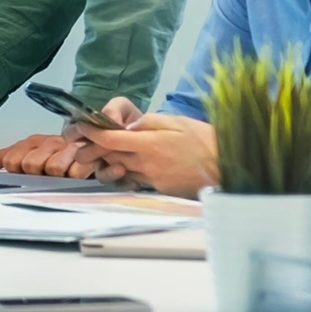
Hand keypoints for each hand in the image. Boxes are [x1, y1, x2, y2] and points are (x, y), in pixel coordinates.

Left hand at [0, 130, 105, 179]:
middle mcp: (48, 142)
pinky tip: (76, 175)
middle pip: (29, 165)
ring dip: (56, 177)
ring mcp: (68, 149)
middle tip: (46, 174)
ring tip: (62, 175)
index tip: (26, 172)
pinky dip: (74, 177)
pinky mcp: (88, 158)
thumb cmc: (53, 157)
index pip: (11, 161)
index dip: (17, 171)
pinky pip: (75, 173)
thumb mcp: (22, 155)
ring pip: (52, 169)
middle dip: (37, 174)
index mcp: (30, 143)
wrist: (91, 152)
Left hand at [78, 112, 217, 198]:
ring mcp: (152, 179)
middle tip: (87, 141)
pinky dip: (127, 172)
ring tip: (108, 151)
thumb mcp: (178, 122)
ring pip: (119, 171)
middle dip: (94, 150)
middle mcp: (147, 164)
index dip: (92, 133)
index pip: (110, 139)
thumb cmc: (205, 140)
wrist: (228, 167)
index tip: (82, 127)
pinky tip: (130, 164)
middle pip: (109, 157)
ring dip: (110, 162)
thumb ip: (149, 122)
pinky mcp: (158, 189)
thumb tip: (128, 126)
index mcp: (150, 144)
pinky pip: (135, 180)